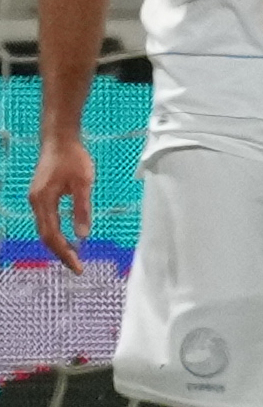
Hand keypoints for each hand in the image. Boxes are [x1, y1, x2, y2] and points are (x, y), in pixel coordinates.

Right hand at [27, 135, 92, 272]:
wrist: (59, 139)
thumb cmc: (73, 158)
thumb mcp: (83, 184)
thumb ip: (82, 209)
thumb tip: (83, 235)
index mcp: (43, 201)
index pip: (52, 235)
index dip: (64, 253)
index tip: (77, 267)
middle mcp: (36, 202)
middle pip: (45, 235)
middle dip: (60, 252)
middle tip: (77, 267)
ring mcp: (36, 199)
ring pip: (44, 229)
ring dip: (58, 243)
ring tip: (73, 256)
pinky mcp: (41, 195)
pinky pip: (46, 220)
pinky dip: (55, 232)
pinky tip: (67, 238)